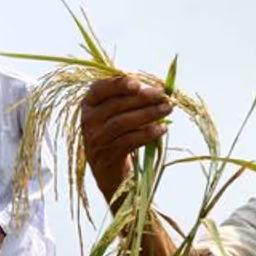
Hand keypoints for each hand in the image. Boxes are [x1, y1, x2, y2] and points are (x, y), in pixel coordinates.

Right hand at [79, 75, 172, 202]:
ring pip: (122, 122)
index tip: (138, 83)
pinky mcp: (106, 155)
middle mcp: (88, 120)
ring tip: (166, 109)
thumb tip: (157, 90)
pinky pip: (129, 141)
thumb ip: (130, 100)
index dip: (119, 84)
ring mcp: (95, 139)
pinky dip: (147, 134)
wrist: (109, 172)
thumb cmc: (117, 136)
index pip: (100, 88)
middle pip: (116, 105)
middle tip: (163, 96)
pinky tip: (162, 129)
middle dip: (142, 99)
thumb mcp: (117, 115)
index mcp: (89, 104)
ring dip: (148, 114)